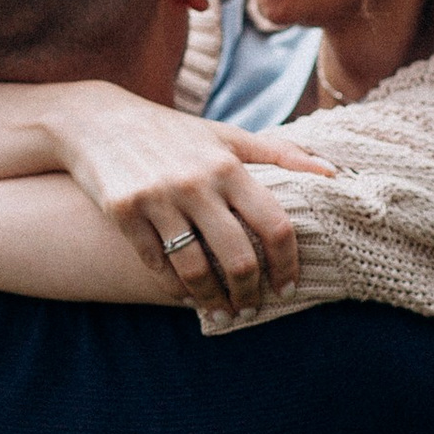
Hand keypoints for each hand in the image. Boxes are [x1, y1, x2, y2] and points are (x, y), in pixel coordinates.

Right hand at [42, 87, 335, 313]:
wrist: (99, 122)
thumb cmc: (174, 133)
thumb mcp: (227, 135)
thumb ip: (281, 154)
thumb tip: (334, 172)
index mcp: (228, 165)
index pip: (274, 225)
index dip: (287, 264)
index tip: (288, 287)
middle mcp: (195, 182)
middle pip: (238, 258)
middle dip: (250, 293)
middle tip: (252, 308)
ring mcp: (157, 198)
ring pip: (195, 270)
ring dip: (213, 301)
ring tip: (222, 312)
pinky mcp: (123, 212)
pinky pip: (156, 265)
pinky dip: (174, 288)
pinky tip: (186, 296)